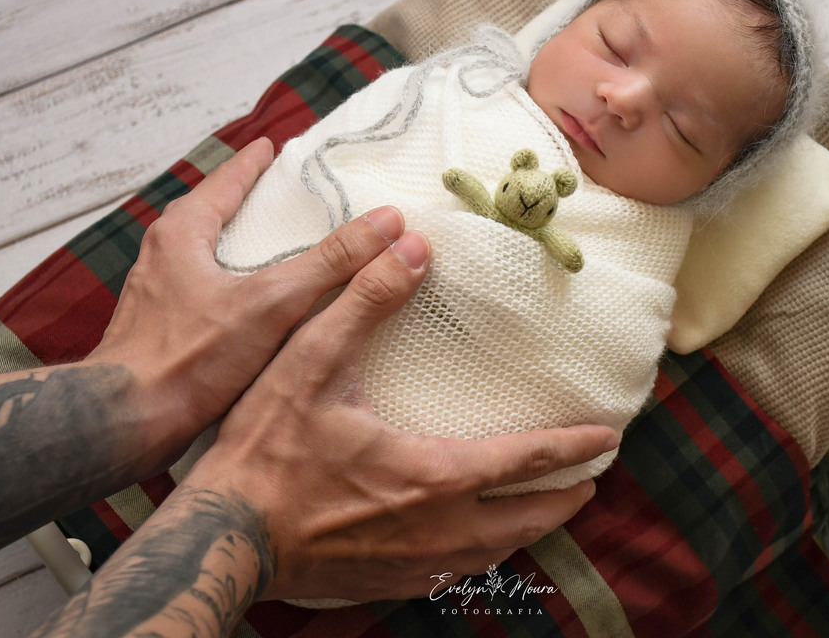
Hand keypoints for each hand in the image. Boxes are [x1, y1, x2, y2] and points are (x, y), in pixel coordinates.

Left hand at [86, 137, 410, 475]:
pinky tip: (268, 312)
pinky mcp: (165, 330)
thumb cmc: (187, 359)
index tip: (278, 148)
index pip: (228, 179)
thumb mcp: (272, 302)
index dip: (257, 163)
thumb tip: (387, 223)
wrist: (125, 422)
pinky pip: (211, 293)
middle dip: (255, 206)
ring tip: (291, 255)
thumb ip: (330, 262)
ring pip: (213, 257)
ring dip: (250, 252)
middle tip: (295, 201)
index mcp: (184, 231)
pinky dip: (242, 290)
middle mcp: (165, 255)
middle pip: (218, 215)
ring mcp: (161, 294)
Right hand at [185, 227, 616, 601]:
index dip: (571, 447)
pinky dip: (481, 556)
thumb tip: (411, 246)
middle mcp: (435, 529)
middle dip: (565, 498)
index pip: (524, 460)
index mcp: (431, 474)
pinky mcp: (384, 584)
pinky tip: (474, 547)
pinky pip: (453, 575)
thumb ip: (365, 300)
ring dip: (530, 530)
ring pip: (494, 553)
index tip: (607, 438)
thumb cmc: (263, 452)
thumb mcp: (310, 361)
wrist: (221, 537)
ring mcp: (411, 565)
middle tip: (591, 481)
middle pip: (526, 519)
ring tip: (547, 510)